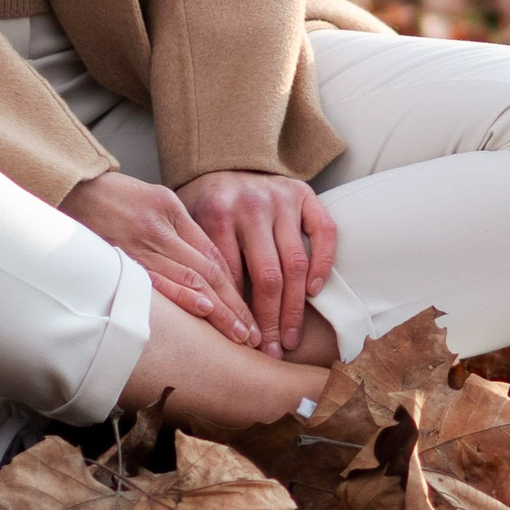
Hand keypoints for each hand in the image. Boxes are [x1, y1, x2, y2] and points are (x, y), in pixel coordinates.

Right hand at [62, 172, 261, 346]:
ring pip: (189, 279)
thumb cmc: (115, 198)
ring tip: (237, 334)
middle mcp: (161, 229)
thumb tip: (210, 270)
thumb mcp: (155, 201)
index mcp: (172, 212)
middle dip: (233, 305)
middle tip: (254, 334)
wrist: (71, 188)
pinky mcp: (119, 257)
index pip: (213, 256)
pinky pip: (155, 281)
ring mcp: (140, 244)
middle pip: (207, 271)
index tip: (252, 314)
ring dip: (216, 309)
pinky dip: (181, 295)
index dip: (235, 287)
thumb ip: (182, 231)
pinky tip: (202, 310)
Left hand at [178, 171, 338, 355]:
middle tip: (273, 351)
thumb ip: (194, 262)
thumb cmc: (202, 204)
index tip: (242, 346)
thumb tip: (201, 316)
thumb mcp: (186, 227)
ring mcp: (280, 198)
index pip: (231, 278)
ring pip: (295, 263)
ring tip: (291, 337)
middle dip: (270, 321)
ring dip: (295, 307)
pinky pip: (324, 232)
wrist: (223, 157)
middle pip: (267, 277)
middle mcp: (251, 205)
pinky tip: (314, 292)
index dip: (237, 316)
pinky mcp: (304, 193)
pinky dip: (322, 264)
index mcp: (217, 213)